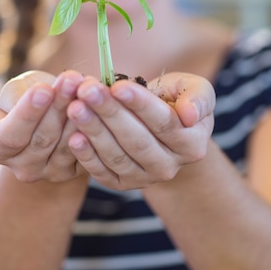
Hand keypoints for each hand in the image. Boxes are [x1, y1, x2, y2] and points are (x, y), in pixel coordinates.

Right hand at [0, 70, 86, 182]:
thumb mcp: (15, 91)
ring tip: (88, 87)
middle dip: (59, 105)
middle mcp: (21, 168)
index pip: (10, 134)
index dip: (28, 113)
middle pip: (42, 138)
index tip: (44, 90)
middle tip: (72, 79)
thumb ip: (22, 93)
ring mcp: (50, 173)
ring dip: (80, 114)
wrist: (50, 116)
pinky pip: (86, 152)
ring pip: (67, 145)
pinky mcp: (75, 173)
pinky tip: (101, 104)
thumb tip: (46, 91)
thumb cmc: (27, 98)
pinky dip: (94, 127)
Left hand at [66, 72, 214, 189]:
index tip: (118, 86)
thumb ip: (198, 99)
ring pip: (117, 156)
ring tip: (75, 106)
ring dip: (94, 131)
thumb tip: (189, 114)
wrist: (163, 128)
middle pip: (137, 140)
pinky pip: (102, 172)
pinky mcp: (121, 184)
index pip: (164, 123)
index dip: (140, 105)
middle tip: (87, 91)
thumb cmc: (177, 100)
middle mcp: (169, 167)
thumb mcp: (195, 91)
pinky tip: (72, 136)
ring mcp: (145, 179)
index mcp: (192, 144)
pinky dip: (86, 156)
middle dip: (110, 113)